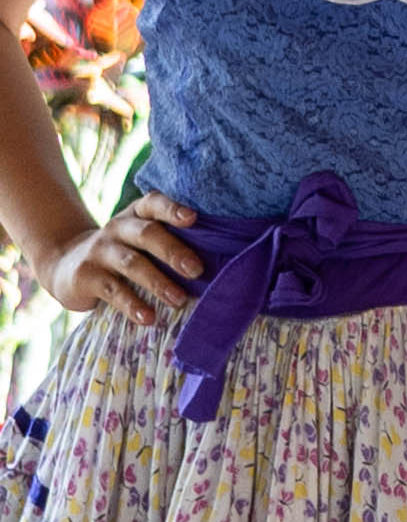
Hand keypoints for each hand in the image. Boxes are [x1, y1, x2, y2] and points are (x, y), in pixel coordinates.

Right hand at [34, 184, 199, 323]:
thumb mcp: (140, 240)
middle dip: (173, 251)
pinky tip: (148, 318)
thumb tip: (224, 262)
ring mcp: (99, 251)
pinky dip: (132, 304)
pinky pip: (112, 290)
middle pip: (146, 234)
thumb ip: (170, 242)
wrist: (66, 265)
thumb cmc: (122, 252)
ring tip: (178, 300)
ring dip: (157, 282)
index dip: (172, 209)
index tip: (193, 218)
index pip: (154, 204)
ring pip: (131, 263)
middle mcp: (117, 228)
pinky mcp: (86, 276)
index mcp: (136, 215)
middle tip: (197, 270)